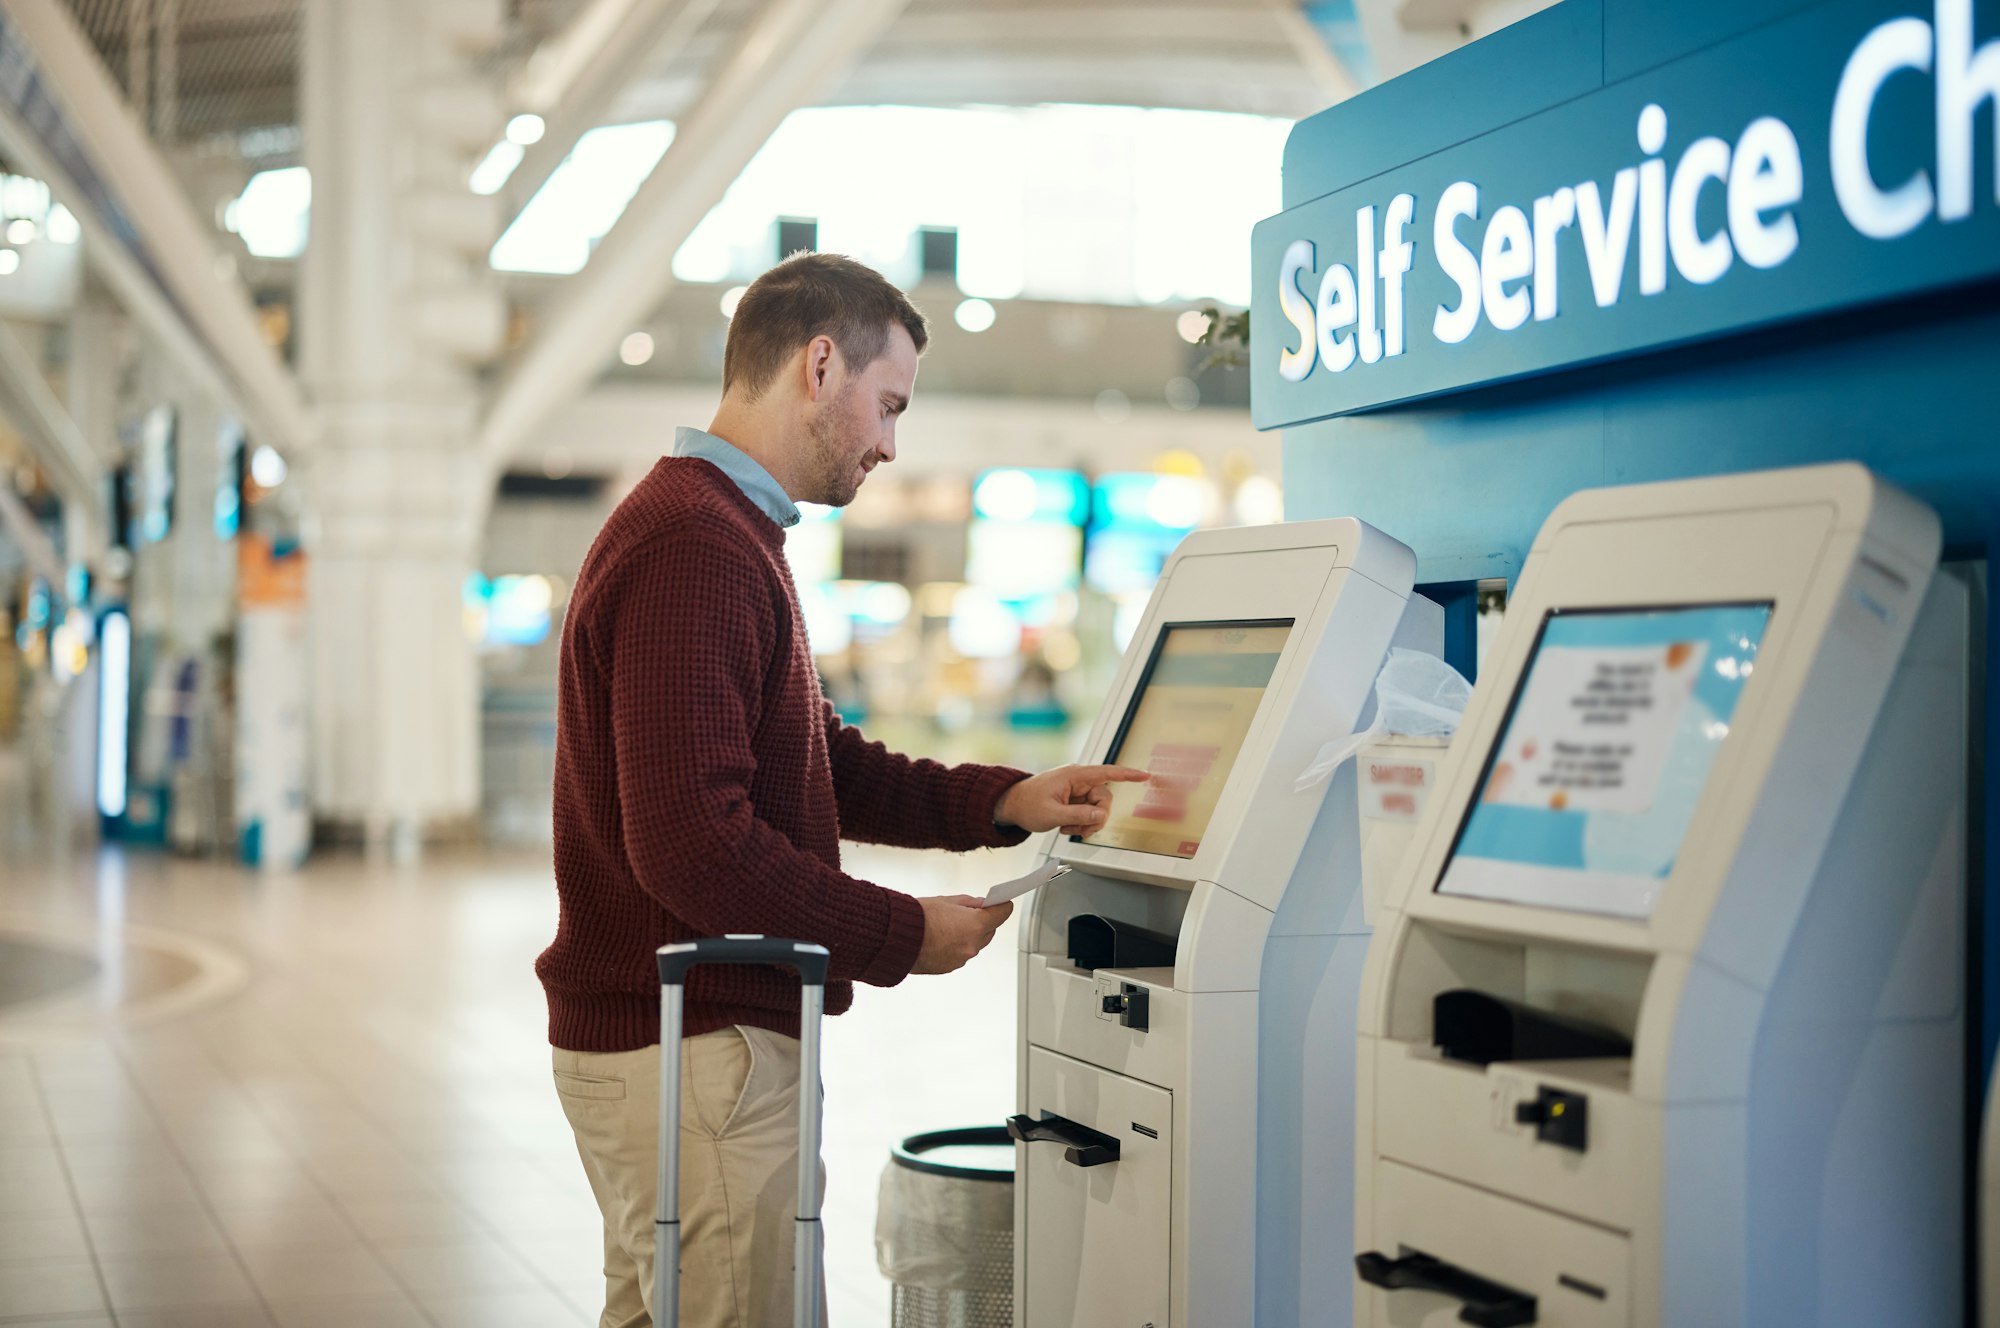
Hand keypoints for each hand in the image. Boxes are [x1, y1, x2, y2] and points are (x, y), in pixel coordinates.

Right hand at [913, 895, 1011, 974]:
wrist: (895, 937)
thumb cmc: (917, 917)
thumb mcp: (946, 901)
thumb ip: (968, 903)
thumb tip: (979, 905)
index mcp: (975, 925)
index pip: (1002, 914)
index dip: (1001, 906)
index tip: (1002, 902)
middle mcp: (972, 945)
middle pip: (990, 931)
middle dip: (983, 922)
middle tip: (969, 912)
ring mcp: (961, 958)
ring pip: (974, 944)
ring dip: (968, 935)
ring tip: (948, 925)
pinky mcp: (949, 967)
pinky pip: (959, 954)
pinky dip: (955, 946)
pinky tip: (940, 938)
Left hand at [995, 764, 1150, 836]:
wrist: (1011, 805)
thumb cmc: (1027, 804)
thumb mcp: (1053, 814)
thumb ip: (1079, 816)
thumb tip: (1101, 817)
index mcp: (1074, 776)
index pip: (1107, 773)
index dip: (1128, 775)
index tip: (1145, 776)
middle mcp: (1078, 781)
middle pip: (1104, 799)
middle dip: (1096, 818)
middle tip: (1081, 831)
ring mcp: (1077, 791)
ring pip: (1097, 809)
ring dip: (1086, 823)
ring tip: (1067, 829)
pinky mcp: (1074, 800)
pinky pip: (1088, 813)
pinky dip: (1080, 824)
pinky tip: (1066, 827)